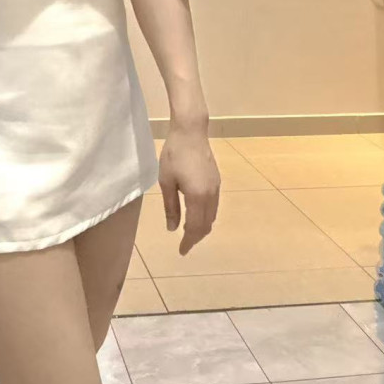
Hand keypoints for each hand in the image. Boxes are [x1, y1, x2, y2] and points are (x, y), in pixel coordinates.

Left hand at [159, 127, 220, 254]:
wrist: (190, 131)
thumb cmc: (174, 155)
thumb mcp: (166, 182)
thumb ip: (170, 207)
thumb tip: (173, 228)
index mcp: (197, 197)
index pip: (195, 227)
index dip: (189, 241)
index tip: (181, 251)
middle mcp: (211, 195)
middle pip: (206, 225)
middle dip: (196, 237)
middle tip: (184, 244)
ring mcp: (216, 188)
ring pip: (212, 216)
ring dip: (202, 227)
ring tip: (189, 232)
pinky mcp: (216, 181)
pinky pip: (213, 206)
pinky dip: (206, 216)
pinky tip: (196, 214)